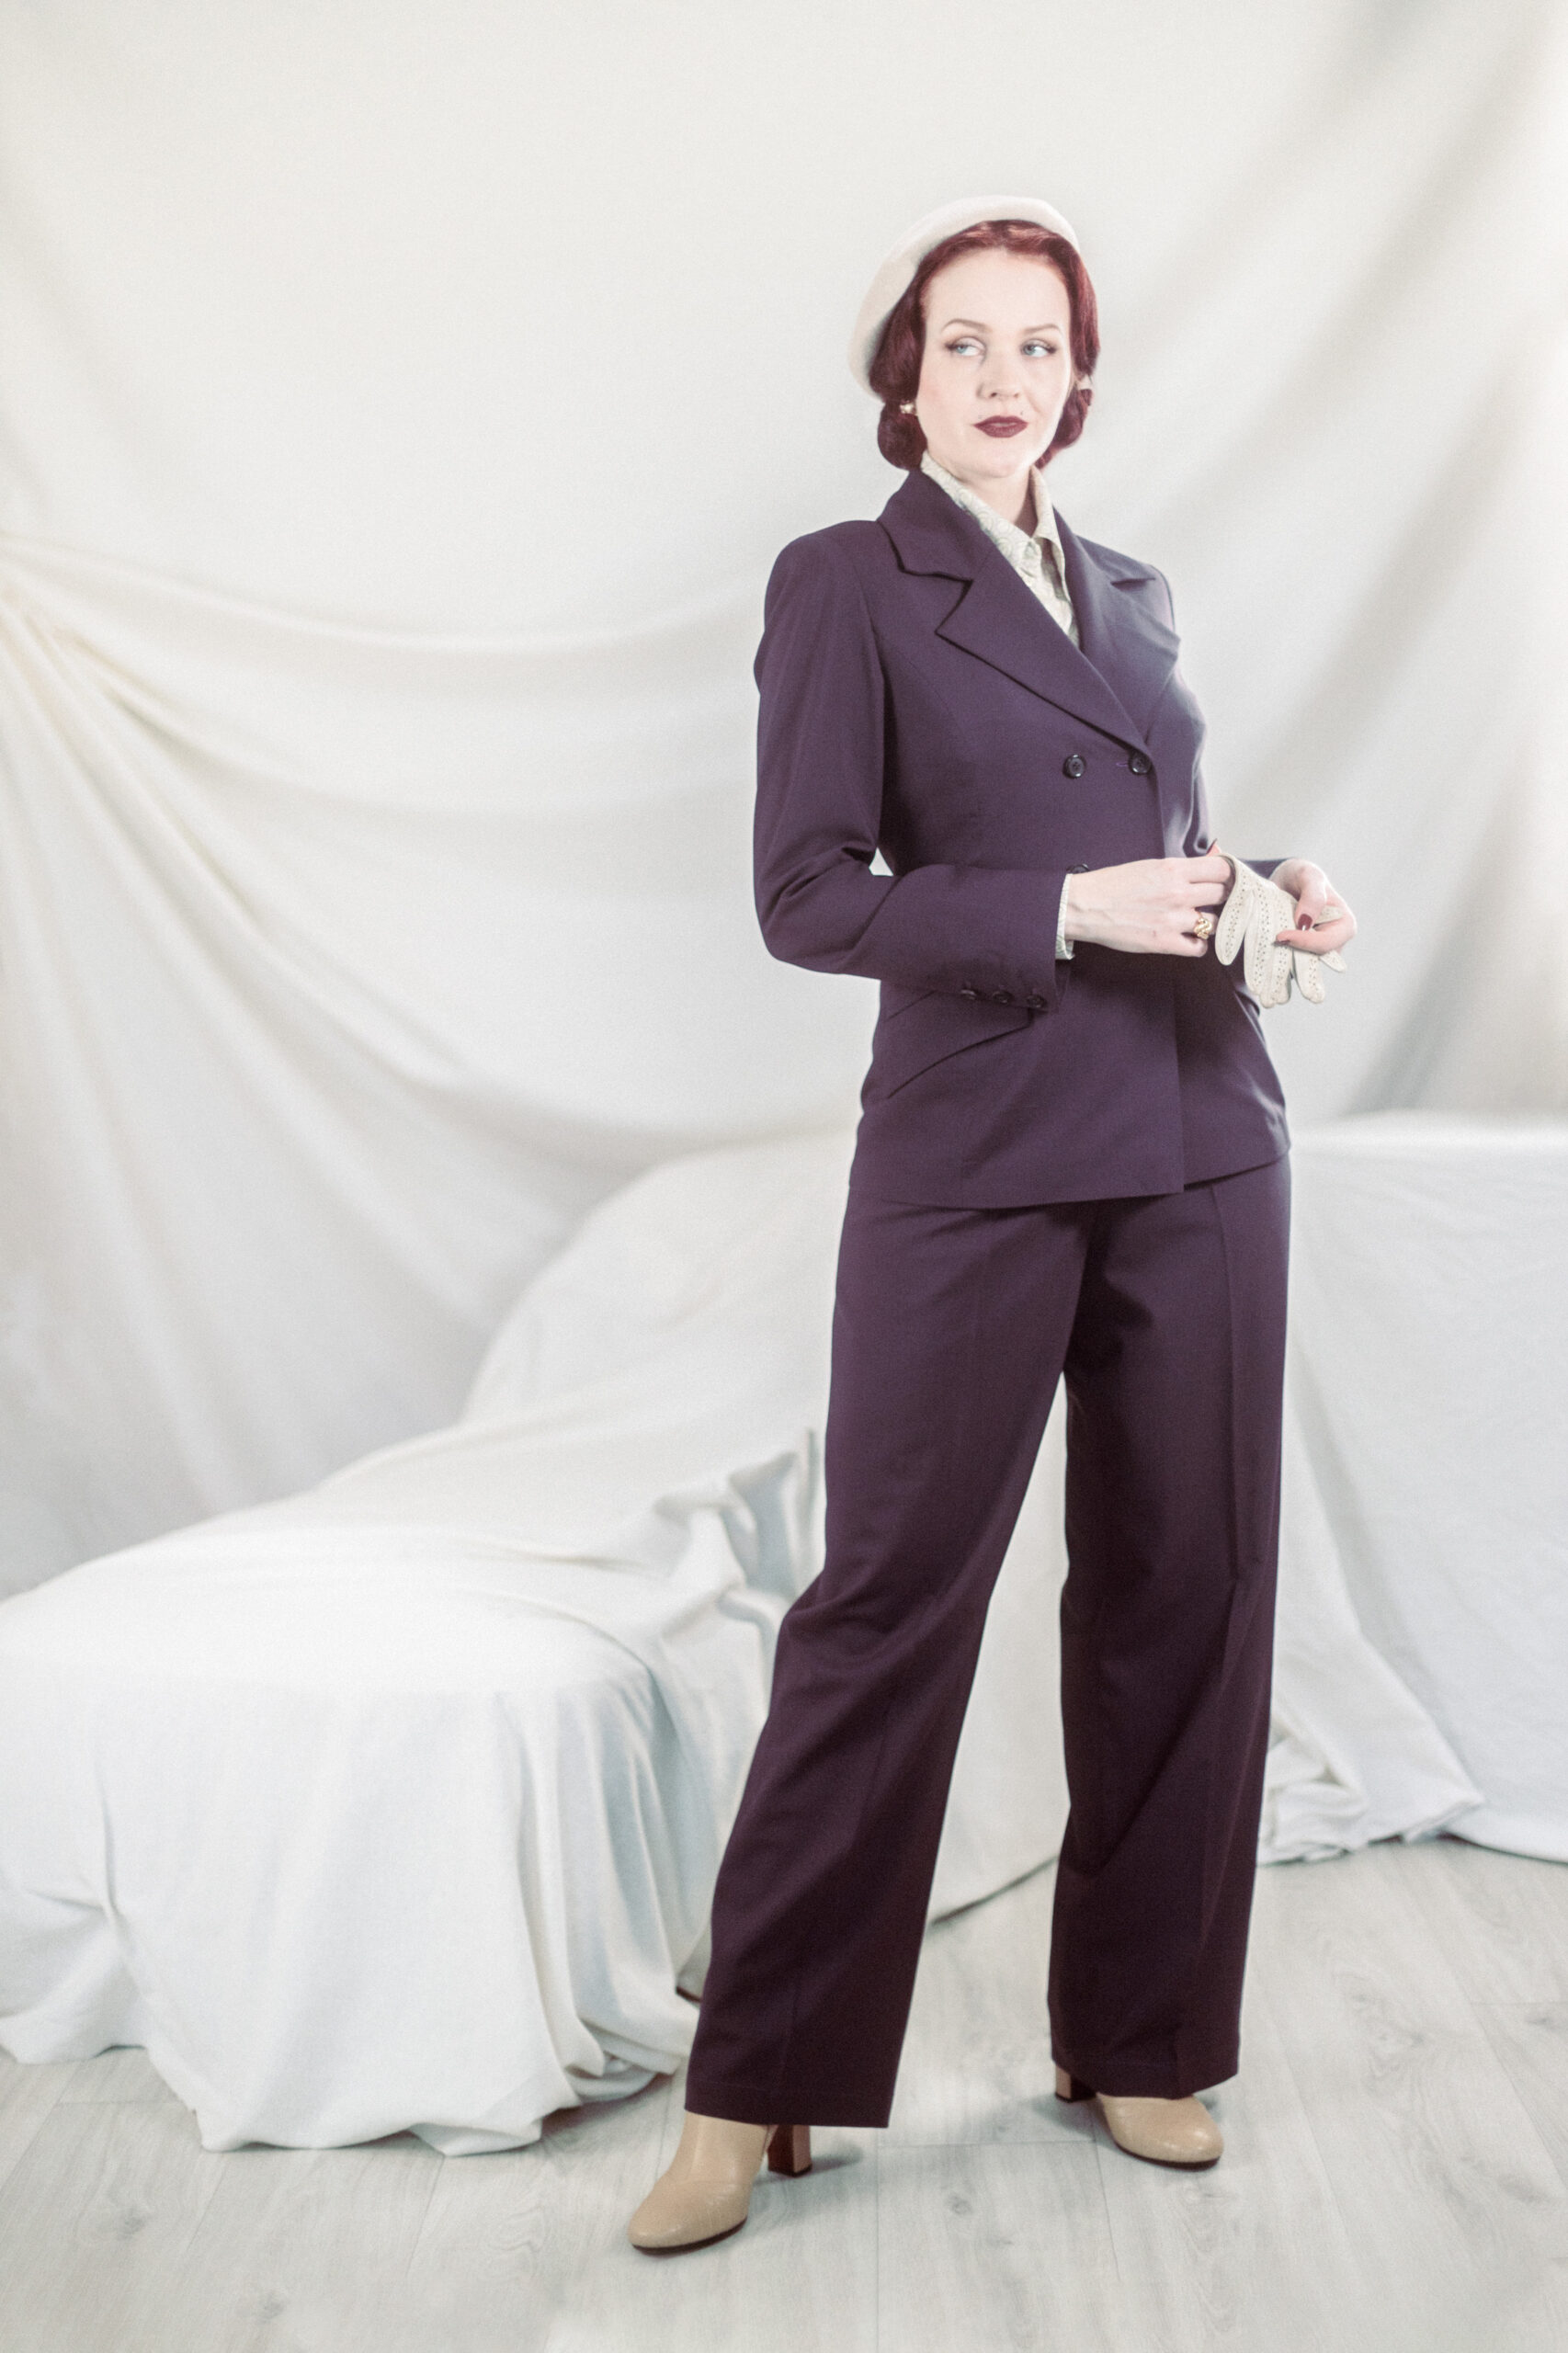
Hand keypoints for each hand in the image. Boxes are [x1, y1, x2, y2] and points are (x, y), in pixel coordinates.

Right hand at [1064, 854, 1230, 955]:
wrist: (1085, 907)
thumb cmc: (1113, 884)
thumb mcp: (1150, 864)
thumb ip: (1185, 864)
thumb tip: (1217, 854)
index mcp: (1174, 869)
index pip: (1222, 869)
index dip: (1229, 875)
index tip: (1226, 880)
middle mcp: (1178, 893)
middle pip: (1223, 895)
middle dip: (1220, 898)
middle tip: (1210, 901)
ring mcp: (1173, 919)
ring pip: (1214, 922)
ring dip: (1208, 922)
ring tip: (1195, 920)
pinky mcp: (1164, 942)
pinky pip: (1199, 947)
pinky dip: (1198, 944)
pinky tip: (1188, 938)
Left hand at [1265, 858, 1356, 957]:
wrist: (1286, 881)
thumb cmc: (1303, 876)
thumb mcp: (1309, 876)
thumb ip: (1312, 896)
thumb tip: (1305, 923)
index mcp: (1345, 925)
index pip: (1325, 944)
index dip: (1304, 942)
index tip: (1280, 935)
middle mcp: (1334, 942)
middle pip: (1313, 958)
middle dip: (1292, 950)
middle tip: (1273, 936)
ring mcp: (1317, 950)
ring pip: (1299, 963)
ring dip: (1283, 953)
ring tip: (1271, 935)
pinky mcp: (1300, 954)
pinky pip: (1289, 962)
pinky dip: (1278, 954)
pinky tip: (1270, 941)